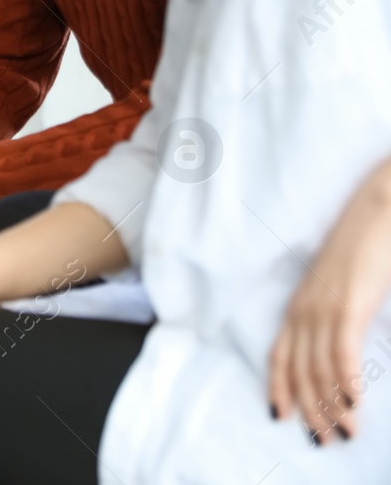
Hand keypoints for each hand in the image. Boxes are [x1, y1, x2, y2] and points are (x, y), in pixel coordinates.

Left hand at [269, 177, 390, 443]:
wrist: (375, 213)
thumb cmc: (360, 251)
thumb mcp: (336, 288)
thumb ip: (331, 316)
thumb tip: (335, 346)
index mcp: (298, 306)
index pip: (279, 356)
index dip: (279, 388)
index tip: (282, 417)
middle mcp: (303, 310)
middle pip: (298, 370)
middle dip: (309, 408)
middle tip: (323, 440)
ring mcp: (324, 308)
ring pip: (318, 368)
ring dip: (331, 405)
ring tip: (344, 433)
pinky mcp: (348, 306)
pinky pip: (342, 354)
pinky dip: (345, 383)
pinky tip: (353, 404)